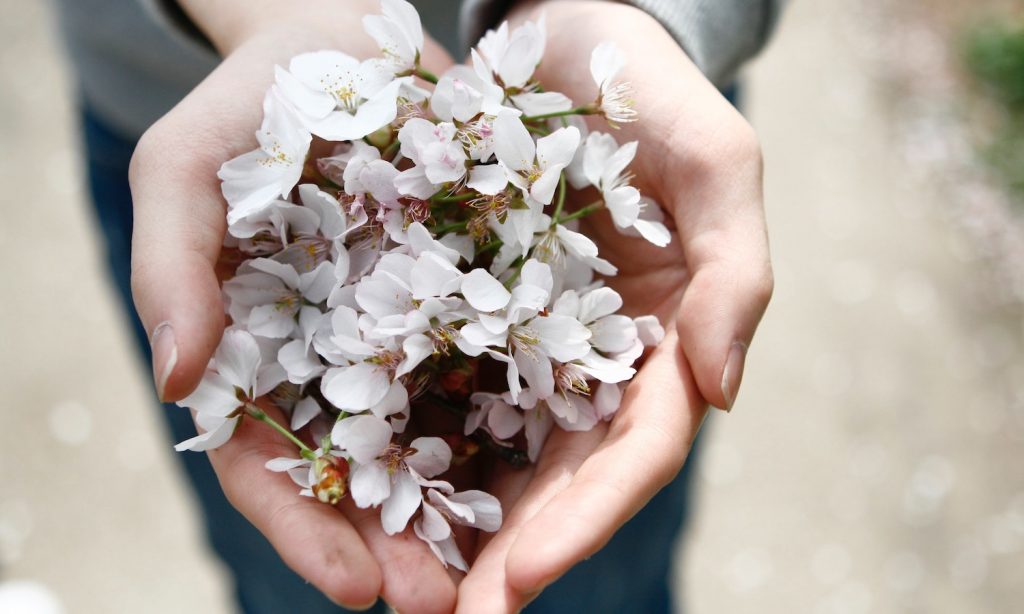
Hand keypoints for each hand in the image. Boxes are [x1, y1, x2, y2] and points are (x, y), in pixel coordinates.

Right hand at [128, 2, 460, 609]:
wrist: (340, 38)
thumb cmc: (249, 105)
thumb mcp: (186, 170)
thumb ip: (170, 269)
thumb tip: (179, 380)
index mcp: (256, 354)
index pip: (267, 464)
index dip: (305, 531)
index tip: (355, 593)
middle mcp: (335, 358)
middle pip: (360, 473)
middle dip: (398, 546)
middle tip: (447, 607)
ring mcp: (406, 330)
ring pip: (434, 437)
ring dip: (467, 510)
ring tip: (511, 571)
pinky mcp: (473, 292)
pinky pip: (498, 363)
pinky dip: (520, 420)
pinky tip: (558, 466)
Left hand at [457, 2, 772, 610]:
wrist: (555, 26)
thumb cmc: (641, 82)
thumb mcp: (711, 154)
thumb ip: (735, 268)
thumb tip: (721, 391)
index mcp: (668, 334)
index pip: (637, 450)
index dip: (586, 520)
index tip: (518, 578)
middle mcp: (602, 353)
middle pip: (566, 475)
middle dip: (515, 552)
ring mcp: (534, 337)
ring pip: (505, 450)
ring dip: (462, 525)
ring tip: (408, 587)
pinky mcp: (471, 307)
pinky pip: (444, 385)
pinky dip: (418, 444)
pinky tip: (375, 491)